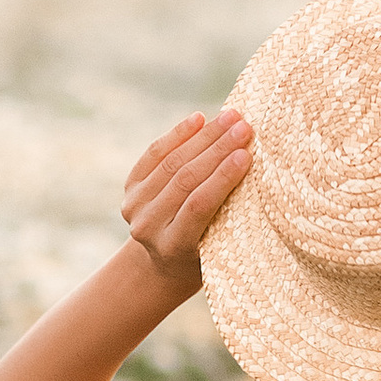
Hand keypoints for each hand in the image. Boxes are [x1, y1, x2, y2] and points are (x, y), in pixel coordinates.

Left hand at [119, 109, 252, 288]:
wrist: (165, 263)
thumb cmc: (207, 255)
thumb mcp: (219, 248)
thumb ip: (230, 217)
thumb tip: (251, 166)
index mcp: (173, 246)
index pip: (199, 205)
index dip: (222, 178)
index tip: (247, 154)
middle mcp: (148, 227)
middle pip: (184, 179)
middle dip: (217, 149)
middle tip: (244, 127)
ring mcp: (135, 206)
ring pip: (171, 162)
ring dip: (204, 136)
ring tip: (230, 117)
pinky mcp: (130, 187)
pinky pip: (154, 154)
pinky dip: (177, 134)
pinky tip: (199, 119)